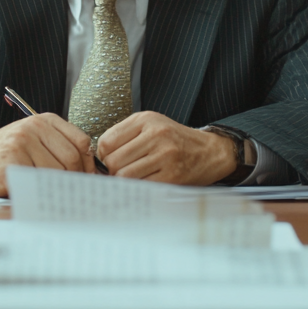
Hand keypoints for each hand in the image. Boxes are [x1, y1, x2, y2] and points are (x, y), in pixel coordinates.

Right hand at [0, 113, 94, 196]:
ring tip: (50, 198)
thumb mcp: (31, 143)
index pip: (81, 142)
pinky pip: (37, 184)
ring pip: (57, 173)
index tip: (86, 182)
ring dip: (56, 190)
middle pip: (72, 159)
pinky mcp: (8, 164)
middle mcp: (32, 127)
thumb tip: (92, 175)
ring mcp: (19, 144)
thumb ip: (57, 150)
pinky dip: (40, 195)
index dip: (88, 166)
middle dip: (75, 181)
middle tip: (72, 197)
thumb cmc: (2, 157)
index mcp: (43, 120)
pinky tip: (34, 197)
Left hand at [96, 112, 234, 184]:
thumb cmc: (175, 140)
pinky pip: (141, 186)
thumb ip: (125, 135)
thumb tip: (97, 158)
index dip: (103, 156)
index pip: (106, 141)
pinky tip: (144, 183)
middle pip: (113, 161)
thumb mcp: (151, 126)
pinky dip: (138, 188)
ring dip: (124, 181)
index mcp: (146, 120)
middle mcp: (155, 134)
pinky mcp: (172, 175)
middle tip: (120, 172)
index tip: (109, 161)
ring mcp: (165, 155)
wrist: (210, 152)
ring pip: (124, 175)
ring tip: (133, 178)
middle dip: (112, 171)